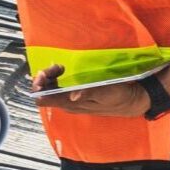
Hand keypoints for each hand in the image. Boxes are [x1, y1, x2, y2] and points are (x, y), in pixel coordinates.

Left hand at [34, 70, 151, 116]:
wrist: (130, 101)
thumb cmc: (117, 97)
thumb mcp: (105, 93)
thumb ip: (88, 93)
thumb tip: (72, 96)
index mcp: (70, 104)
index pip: (43, 98)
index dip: (39, 85)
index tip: (46, 73)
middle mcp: (66, 103)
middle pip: (43, 92)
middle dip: (44, 77)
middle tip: (57, 66)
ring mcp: (70, 99)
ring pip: (50, 88)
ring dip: (50, 76)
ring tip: (61, 67)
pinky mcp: (75, 95)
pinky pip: (58, 87)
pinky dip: (57, 77)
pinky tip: (64, 71)